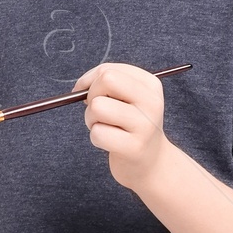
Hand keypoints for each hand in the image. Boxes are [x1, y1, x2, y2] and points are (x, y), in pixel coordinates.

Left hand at [73, 61, 168, 189]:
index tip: (89, 94)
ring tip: (104, 127)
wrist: (152, 163)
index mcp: (150, 85)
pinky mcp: (134, 148)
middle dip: (91, 95)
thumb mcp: (128, 99)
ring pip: (98, 107)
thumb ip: (106, 85)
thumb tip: (80, 87)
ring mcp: (145, 125)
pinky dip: (96, 138)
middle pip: (106, 80)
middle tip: (97, 111)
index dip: (89, 80)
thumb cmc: (131, 127)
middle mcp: (151, 102)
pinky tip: (110, 143)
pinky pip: (98, 134)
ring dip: (91, 119)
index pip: (109, 70)